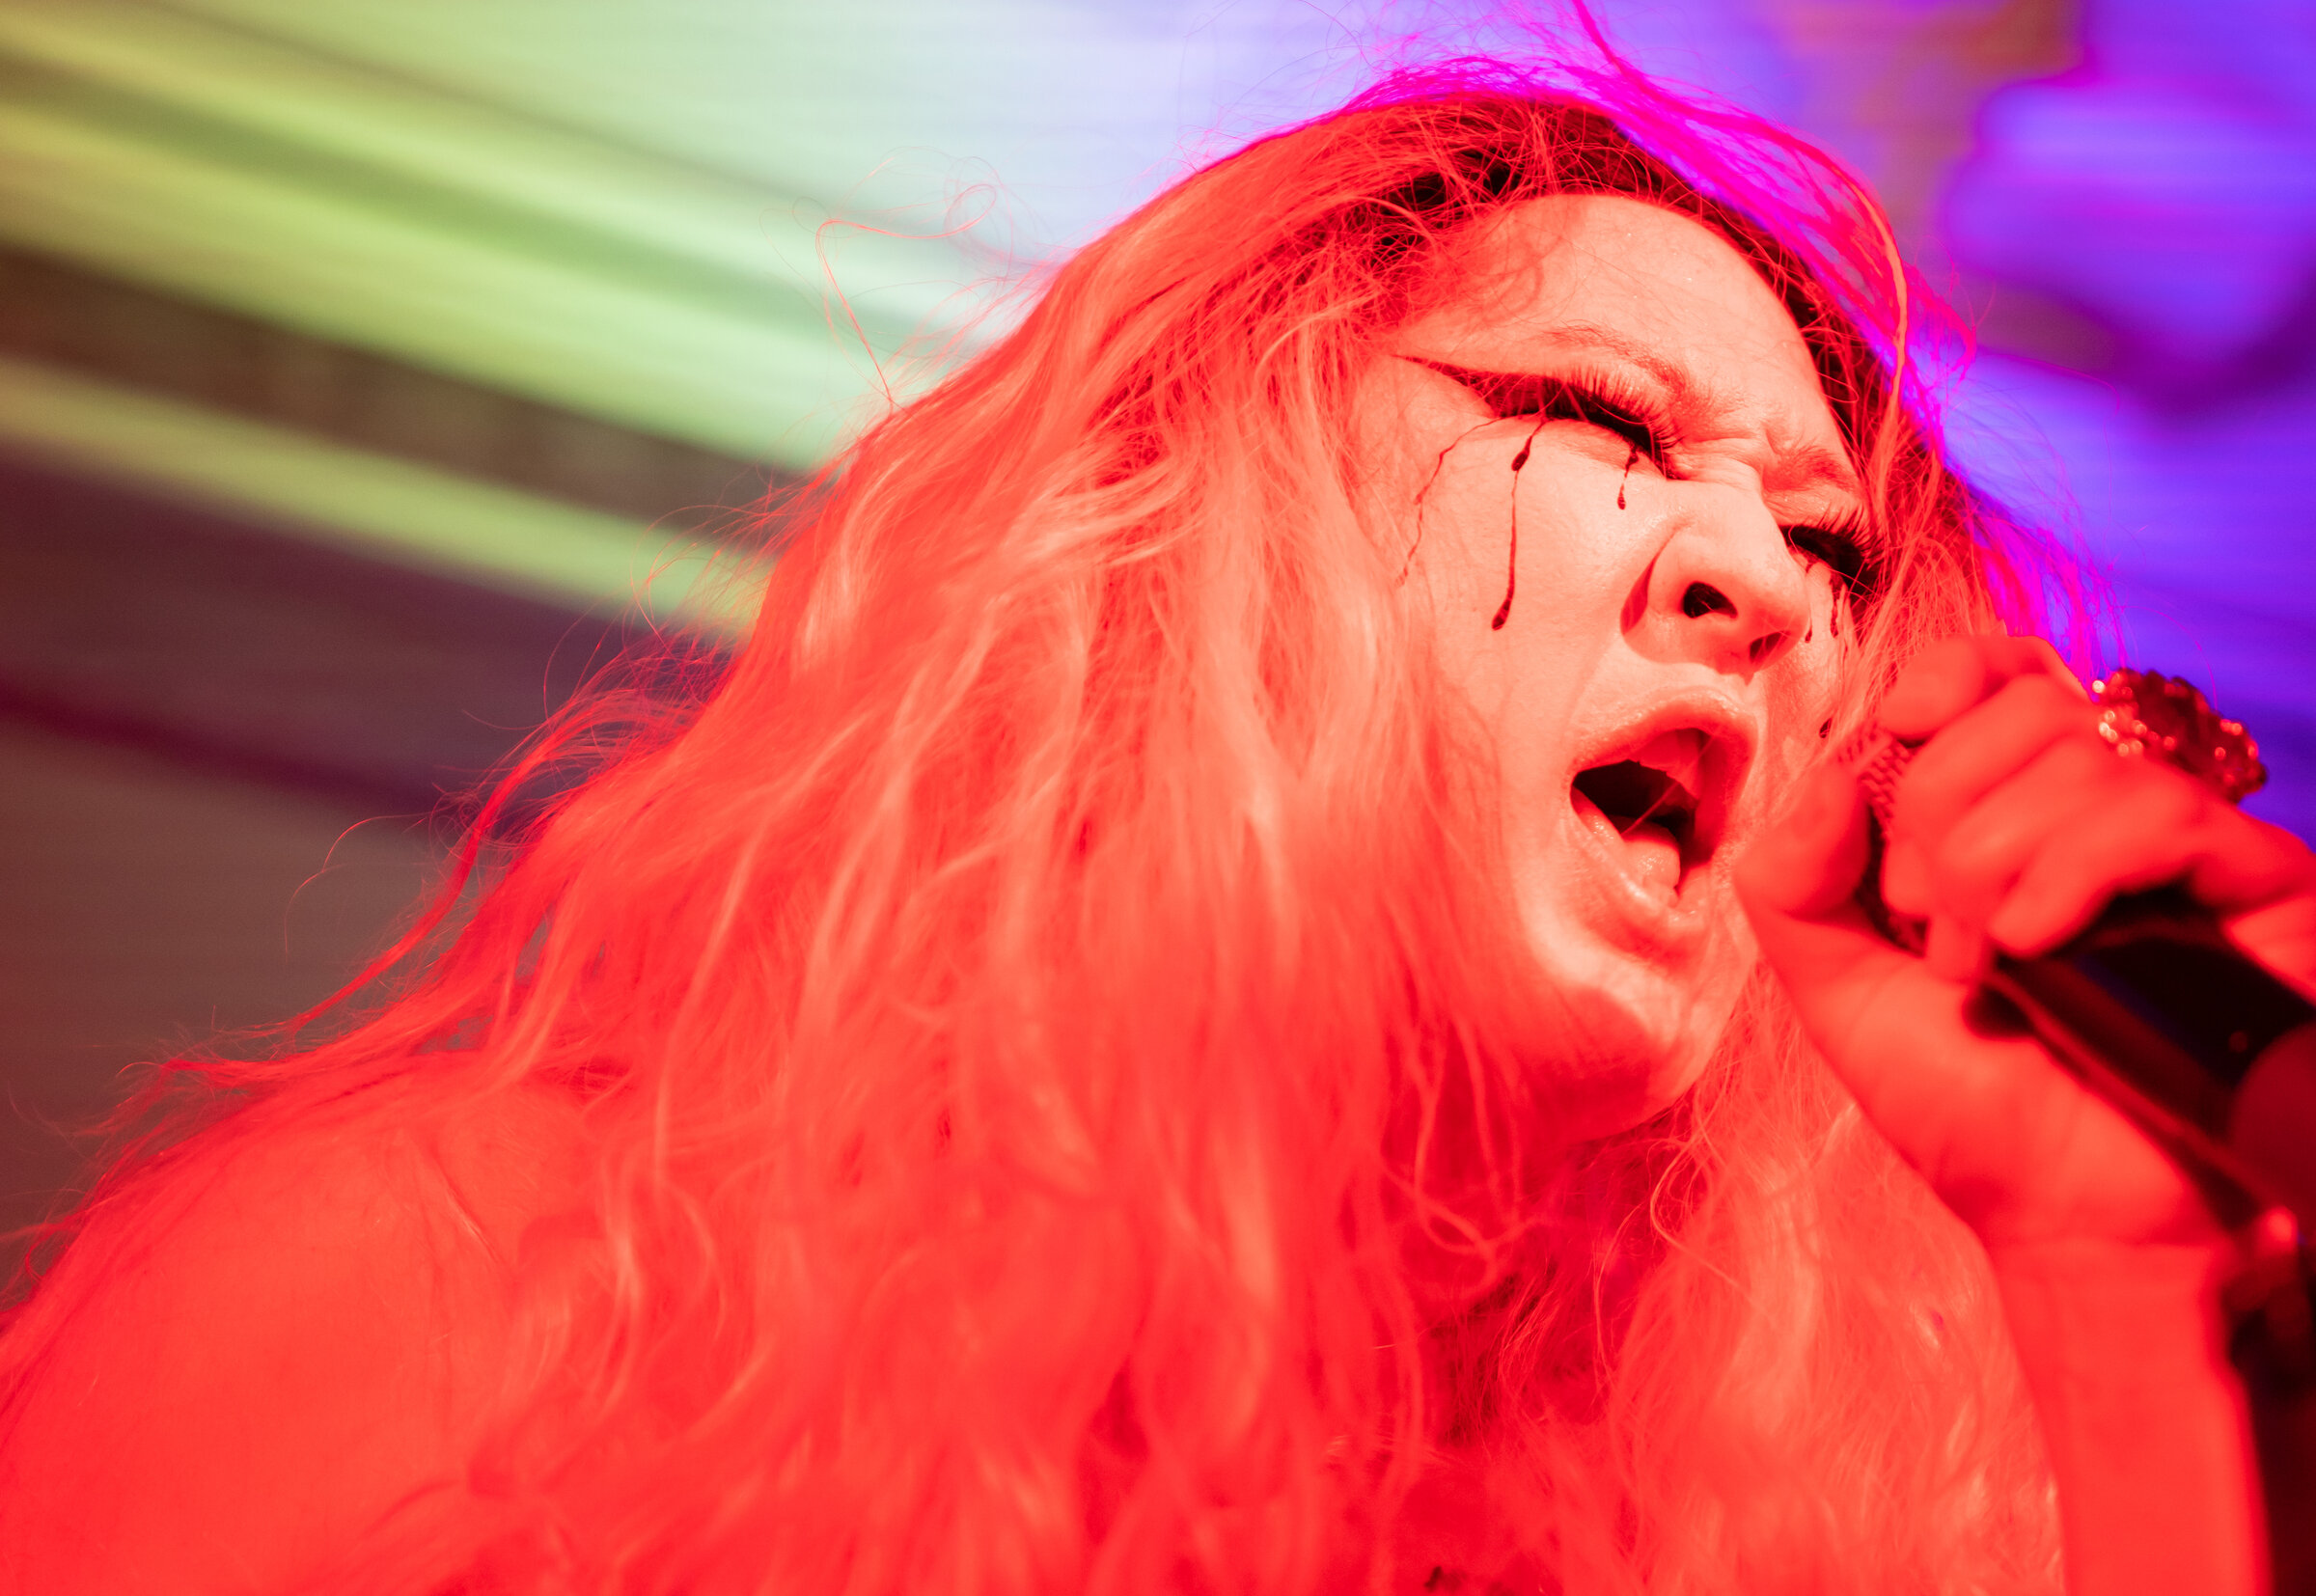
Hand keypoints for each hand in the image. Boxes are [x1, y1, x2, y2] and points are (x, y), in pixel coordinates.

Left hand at [1735, 635, 2313, 1595]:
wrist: (2074, 1223)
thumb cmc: (1976, 1109)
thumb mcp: (1839, 989)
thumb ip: (1793, 882)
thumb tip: (1829, 775)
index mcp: (2019, 808)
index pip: (1999, 665)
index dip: (1944, 680)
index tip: (1899, 733)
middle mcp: (2112, 806)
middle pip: (2019, 706)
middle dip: (1940, 821)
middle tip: (1938, 930)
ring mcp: (2191, 844)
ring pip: (2078, 755)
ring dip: (1991, 867)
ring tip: (1987, 967)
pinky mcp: (2263, 887)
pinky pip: (2157, 812)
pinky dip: (2068, 873)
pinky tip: (2036, 947)